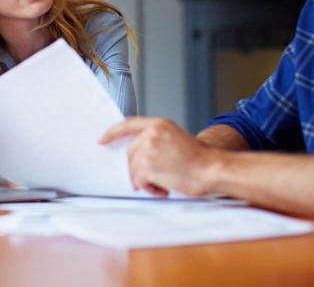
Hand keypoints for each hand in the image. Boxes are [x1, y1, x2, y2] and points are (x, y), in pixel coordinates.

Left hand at [98, 117, 217, 196]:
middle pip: (130, 153)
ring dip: (145, 181)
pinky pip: (139, 181)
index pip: (128, 124)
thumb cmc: (198, 159)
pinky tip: (164, 189)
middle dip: (136, 169)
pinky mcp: (148, 166)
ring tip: (163, 184)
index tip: (102, 139)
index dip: (112, 132)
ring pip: (133, 169)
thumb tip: (135, 155)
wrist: (212, 169)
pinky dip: (150, 189)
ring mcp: (148, 149)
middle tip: (148, 181)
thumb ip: (155, 140)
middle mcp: (151, 134)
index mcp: (159, 124)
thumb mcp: (175, 139)